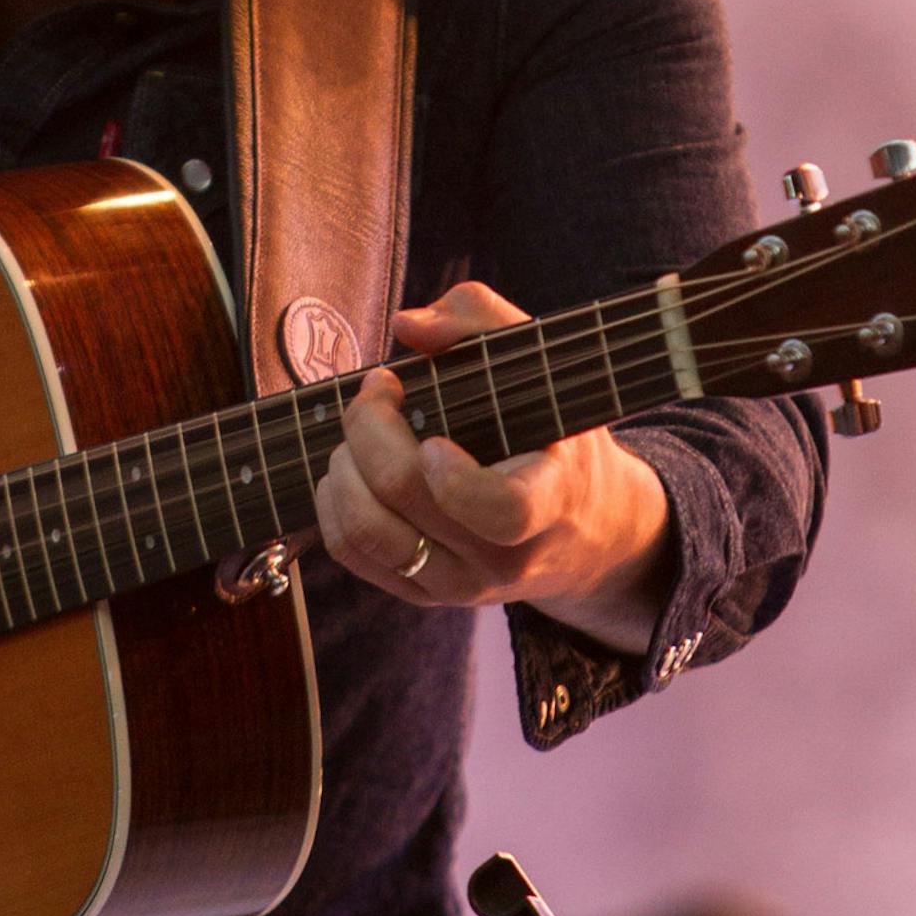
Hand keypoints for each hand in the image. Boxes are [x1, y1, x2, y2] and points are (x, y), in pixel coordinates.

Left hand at [313, 282, 673, 654]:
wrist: (584, 530)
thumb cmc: (556, 433)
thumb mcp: (546, 367)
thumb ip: (482, 320)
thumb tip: (407, 326)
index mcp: (549, 500)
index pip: (500, 510)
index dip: (453, 475)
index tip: (434, 435)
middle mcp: (505, 554)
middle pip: (404, 495)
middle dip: (369, 425)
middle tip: (378, 389)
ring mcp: (463, 583)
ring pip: (367, 532)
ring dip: (344, 465)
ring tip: (360, 433)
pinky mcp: (426, 594)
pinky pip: (352, 554)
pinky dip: (332, 503)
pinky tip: (350, 469)